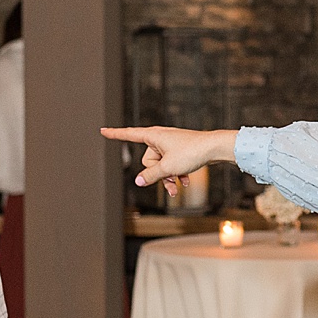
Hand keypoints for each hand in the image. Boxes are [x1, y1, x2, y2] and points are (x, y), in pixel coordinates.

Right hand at [100, 126, 237, 198]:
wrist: (214, 148)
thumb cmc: (192, 152)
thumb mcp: (168, 167)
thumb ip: (151, 175)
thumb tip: (139, 181)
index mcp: (153, 135)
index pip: (129, 134)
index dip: (115, 134)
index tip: (102, 131)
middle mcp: (160, 137)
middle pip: (148, 160)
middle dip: (157, 173)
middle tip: (170, 181)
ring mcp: (170, 144)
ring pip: (161, 165)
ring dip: (168, 177)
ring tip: (177, 186)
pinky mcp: (180, 150)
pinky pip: (171, 164)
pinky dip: (177, 173)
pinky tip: (185, 182)